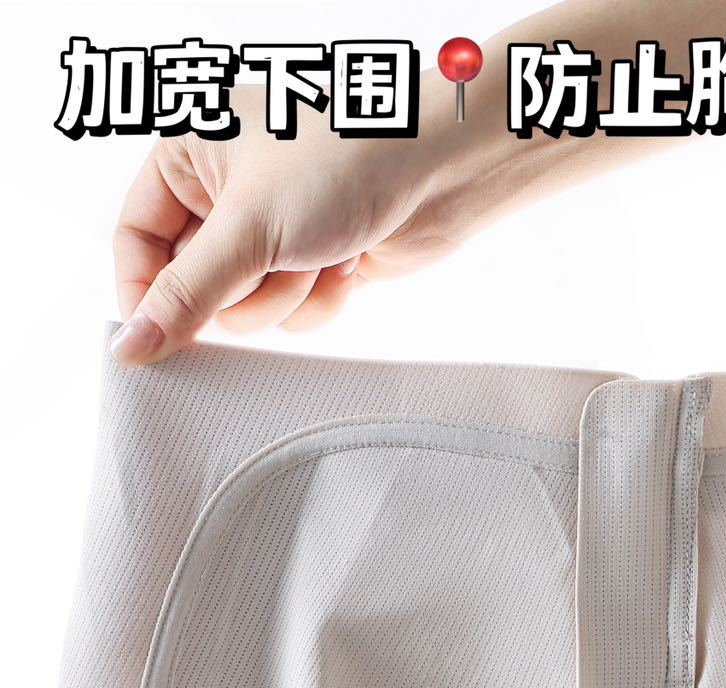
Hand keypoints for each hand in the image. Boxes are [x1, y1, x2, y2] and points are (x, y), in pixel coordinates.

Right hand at [111, 78, 467, 364]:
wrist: (441, 171)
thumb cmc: (343, 164)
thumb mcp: (249, 229)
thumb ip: (187, 295)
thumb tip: (131, 347)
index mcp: (189, 148)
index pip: (135, 237)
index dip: (146, 293)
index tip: (158, 342)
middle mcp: (224, 187)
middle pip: (193, 282)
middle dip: (240, 290)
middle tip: (270, 267)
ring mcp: (270, 228)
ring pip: (245, 307)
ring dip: (285, 295)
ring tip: (321, 252)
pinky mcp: (311, 261)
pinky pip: (290, 313)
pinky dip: (318, 300)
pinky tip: (348, 263)